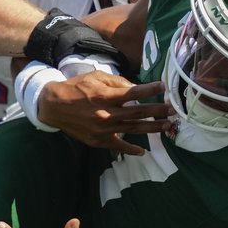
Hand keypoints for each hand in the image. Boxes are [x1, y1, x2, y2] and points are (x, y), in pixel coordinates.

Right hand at [38, 74, 171, 154]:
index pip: (134, 92)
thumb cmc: (76, 88)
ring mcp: (102, 129)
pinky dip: (130, 149)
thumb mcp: (96, 77)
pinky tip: (142, 151)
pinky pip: (118, 146)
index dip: (151, 90)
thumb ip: (117, 82)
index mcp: (105, 95)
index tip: (163, 87)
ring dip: (152, 128)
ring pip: (133, 129)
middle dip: (158, 110)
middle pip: (138, 112)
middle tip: (173, 109)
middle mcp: (106, 113)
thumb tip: (136, 89)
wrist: (54, 106)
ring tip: (167, 126)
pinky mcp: (97, 140)